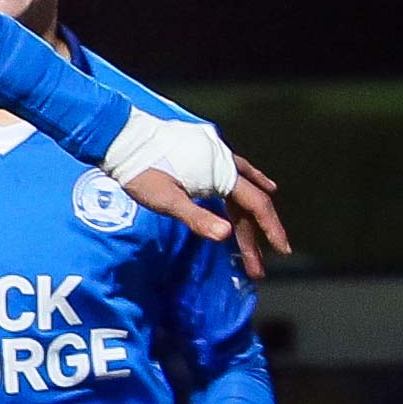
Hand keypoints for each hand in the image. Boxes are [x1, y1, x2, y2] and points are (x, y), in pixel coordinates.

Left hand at [107, 115, 287, 281]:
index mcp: (221, 173)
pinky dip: (248, 185)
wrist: (120, 137)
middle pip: (249, 202)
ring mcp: (215, 155)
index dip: (271, 229)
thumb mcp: (165, 199)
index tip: (282, 251)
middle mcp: (225, 162)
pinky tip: (262, 185)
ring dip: (249, 216)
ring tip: (263, 241)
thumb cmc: (140, 171)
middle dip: (255, 235)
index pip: (256, 205)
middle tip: (259, 266)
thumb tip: (225, 235)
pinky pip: (235, 172)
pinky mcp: (204, 153)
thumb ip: (196, 217)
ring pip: (241, 190)